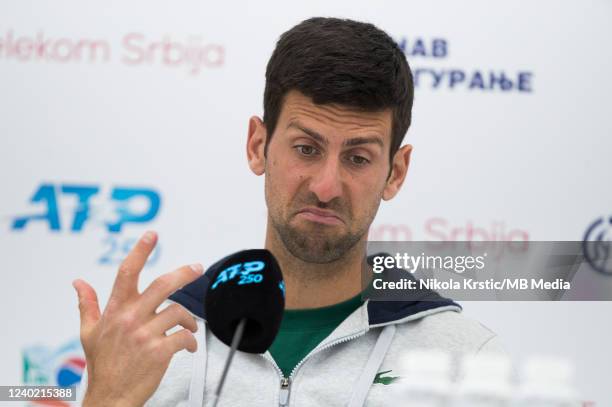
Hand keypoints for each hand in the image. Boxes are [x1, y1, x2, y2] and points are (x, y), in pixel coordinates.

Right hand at [73, 231, 202, 406]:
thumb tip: (78, 283)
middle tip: (197, 267)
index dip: (140, 251)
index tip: (152, 235)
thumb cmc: (102, 366)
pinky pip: (184, 337)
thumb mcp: (89, 333)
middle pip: (163, 285)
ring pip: (178, 312)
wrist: (110, 398)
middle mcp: (131, 319)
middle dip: (185, 273)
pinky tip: (187, 346)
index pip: (127, 273)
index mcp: (116, 311)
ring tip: (189, 327)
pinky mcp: (159, 351)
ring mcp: (145, 335)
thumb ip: (87, 305)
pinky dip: (190, 341)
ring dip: (189, 320)